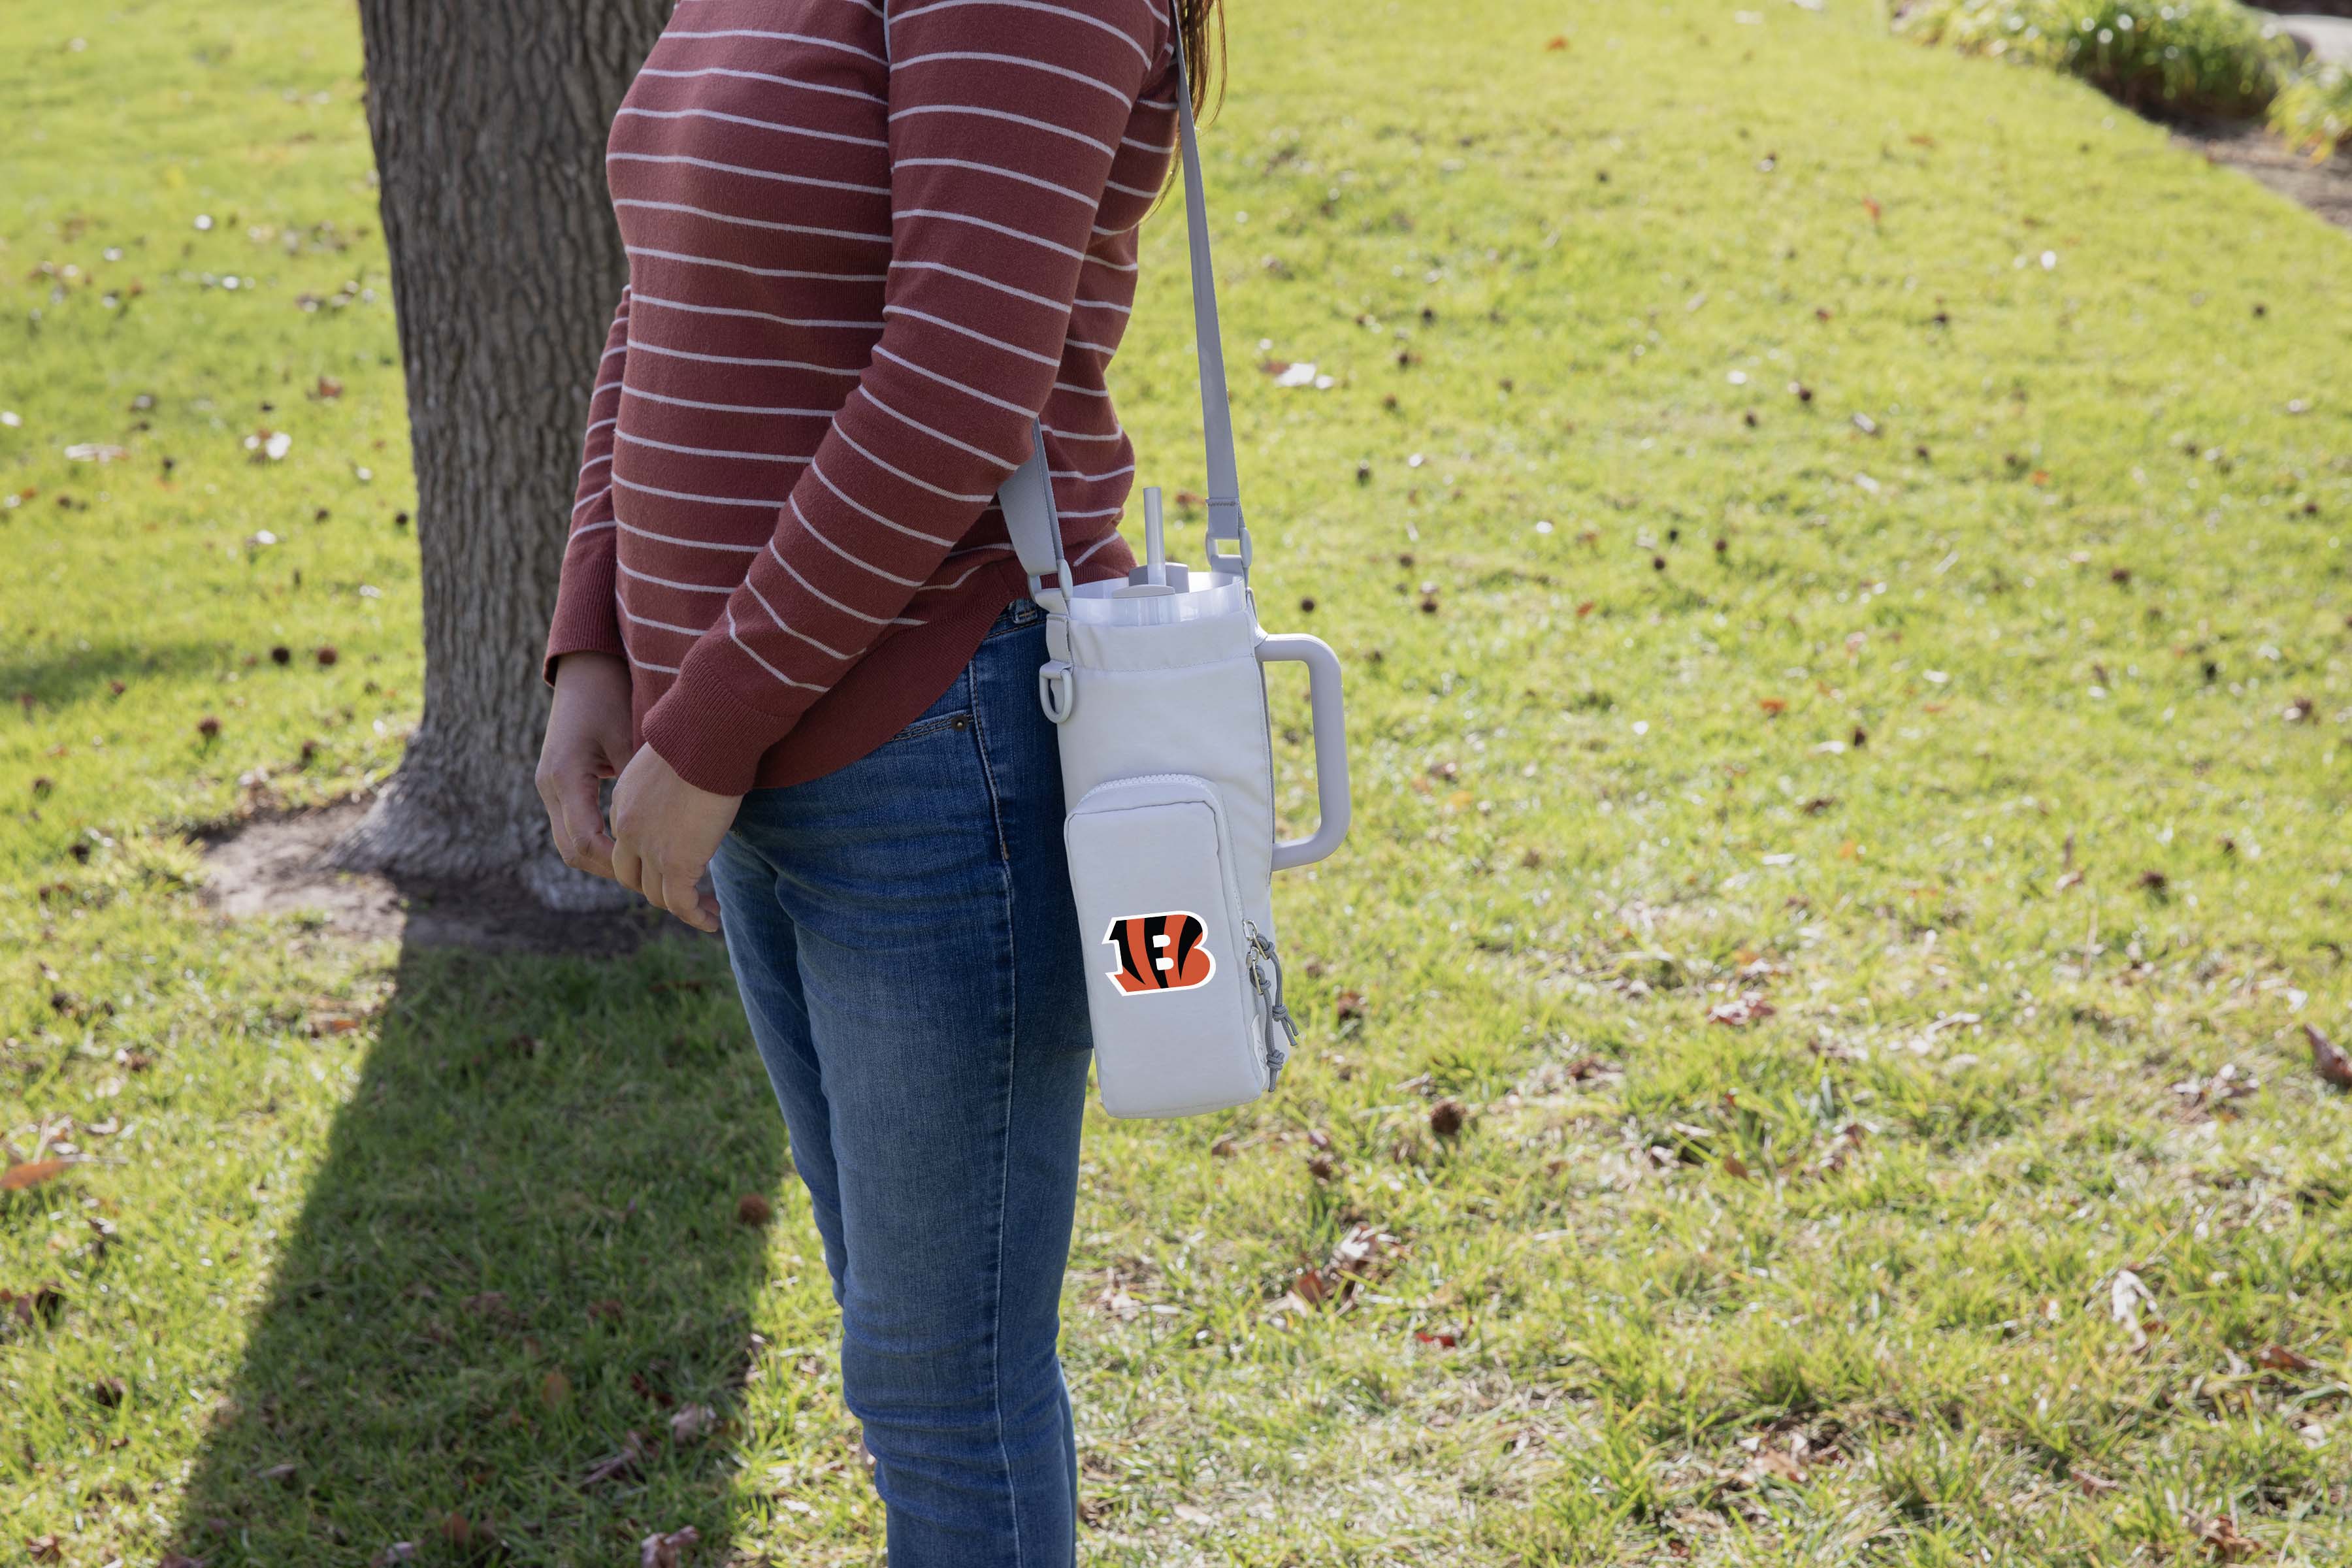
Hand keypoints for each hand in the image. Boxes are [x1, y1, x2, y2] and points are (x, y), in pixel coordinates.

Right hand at [536, 651, 633, 881]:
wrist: (585, 671)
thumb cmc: (610, 697)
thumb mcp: (627, 736)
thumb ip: (637, 779)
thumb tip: (664, 823)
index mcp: (565, 775)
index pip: (584, 839)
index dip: (615, 861)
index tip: (651, 869)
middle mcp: (550, 786)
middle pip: (572, 849)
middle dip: (609, 868)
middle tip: (652, 879)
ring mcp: (550, 787)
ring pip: (569, 843)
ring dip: (602, 859)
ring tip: (643, 867)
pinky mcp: (558, 785)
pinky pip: (573, 826)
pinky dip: (598, 841)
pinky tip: (630, 844)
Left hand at [610, 743, 736, 932]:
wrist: (707, 735)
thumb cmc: (701, 735)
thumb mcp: (674, 758)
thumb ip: (673, 780)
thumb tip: (696, 783)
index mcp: (623, 802)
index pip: (627, 844)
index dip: (649, 860)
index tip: (677, 863)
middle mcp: (628, 829)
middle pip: (632, 876)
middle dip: (657, 888)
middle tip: (688, 892)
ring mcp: (650, 848)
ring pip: (656, 895)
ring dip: (681, 907)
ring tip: (707, 911)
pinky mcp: (677, 862)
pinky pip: (681, 903)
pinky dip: (695, 917)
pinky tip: (711, 920)